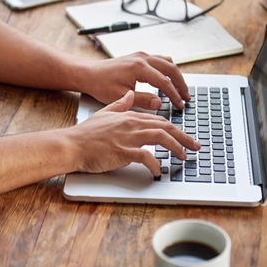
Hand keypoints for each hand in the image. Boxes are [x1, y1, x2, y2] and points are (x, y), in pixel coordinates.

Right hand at [66, 91, 199, 175]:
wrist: (71, 144)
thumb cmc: (86, 134)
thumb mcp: (104, 113)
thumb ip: (120, 104)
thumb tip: (130, 95)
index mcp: (129, 116)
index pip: (159, 120)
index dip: (176, 128)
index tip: (185, 136)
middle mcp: (132, 124)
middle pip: (165, 127)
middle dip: (184, 137)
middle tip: (196, 147)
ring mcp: (128, 137)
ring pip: (160, 138)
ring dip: (176, 148)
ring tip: (184, 157)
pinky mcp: (122, 152)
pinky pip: (145, 157)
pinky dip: (155, 164)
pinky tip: (158, 171)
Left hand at [80, 52, 189, 110]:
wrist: (89, 74)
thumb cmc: (101, 85)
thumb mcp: (121, 97)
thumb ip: (142, 100)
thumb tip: (159, 104)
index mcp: (139, 67)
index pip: (164, 82)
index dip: (174, 95)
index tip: (180, 105)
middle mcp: (142, 58)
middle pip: (171, 69)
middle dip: (181, 84)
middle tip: (186, 98)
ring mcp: (141, 55)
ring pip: (167, 62)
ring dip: (176, 76)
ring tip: (181, 90)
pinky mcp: (139, 57)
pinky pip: (160, 60)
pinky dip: (168, 70)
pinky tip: (169, 80)